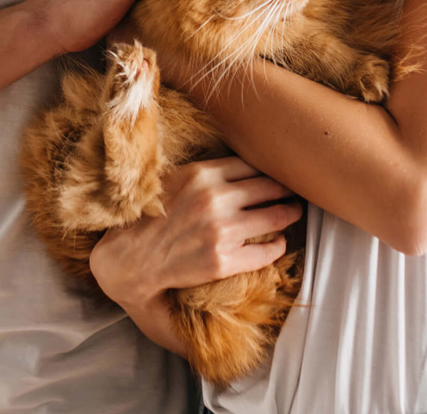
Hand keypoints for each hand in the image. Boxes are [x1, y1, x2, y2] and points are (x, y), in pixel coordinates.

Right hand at [89, 157, 300, 308]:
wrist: (131, 257)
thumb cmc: (150, 216)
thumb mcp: (174, 180)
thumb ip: (205, 172)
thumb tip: (240, 165)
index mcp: (202, 174)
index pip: (252, 165)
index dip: (270, 170)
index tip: (279, 174)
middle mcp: (215, 199)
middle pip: (270, 187)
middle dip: (286, 190)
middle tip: (295, 192)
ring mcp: (221, 231)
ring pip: (275, 217)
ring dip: (289, 215)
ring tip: (293, 213)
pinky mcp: (223, 261)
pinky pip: (266, 252)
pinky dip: (277, 246)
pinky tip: (278, 243)